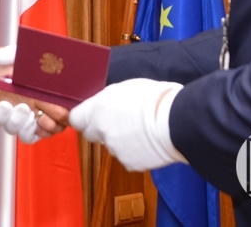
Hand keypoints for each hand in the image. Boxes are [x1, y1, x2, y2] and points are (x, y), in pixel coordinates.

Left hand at [70, 78, 185, 171]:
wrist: (175, 122)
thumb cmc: (153, 98)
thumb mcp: (124, 88)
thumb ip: (106, 99)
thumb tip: (102, 105)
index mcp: (97, 110)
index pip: (75, 119)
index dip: (84, 117)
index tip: (92, 114)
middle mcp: (101, 132)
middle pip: (92, 133)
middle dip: (102, 128)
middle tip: (120, 119)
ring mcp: (114, 150)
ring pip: (112, 146)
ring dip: (121, 139)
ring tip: (141, 129)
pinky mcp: (129, 164)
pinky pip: (128, 157)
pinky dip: (135, 151)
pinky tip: (148, 141)